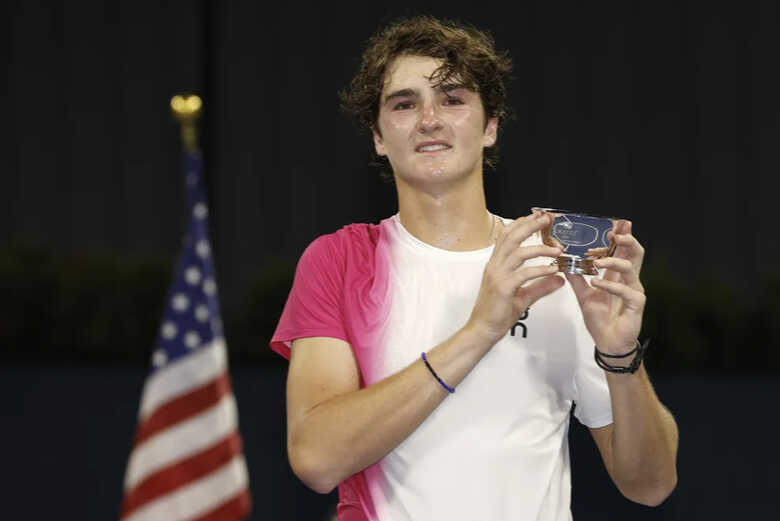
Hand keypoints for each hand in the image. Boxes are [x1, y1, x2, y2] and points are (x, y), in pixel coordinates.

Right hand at [467, 213, 564, 342]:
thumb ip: (541, 286)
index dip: (521, 223)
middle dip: (530, 225)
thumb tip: (559, 279)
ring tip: (557, 249)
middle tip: (547, 219)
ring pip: (518, 252)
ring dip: (540, 248)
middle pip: (511, 237)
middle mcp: (495, 266)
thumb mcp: (523, 296)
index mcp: (496, 264)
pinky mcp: (503, 288)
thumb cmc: (497, 313)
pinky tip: (553, 270)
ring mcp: (497, 276)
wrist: (483, 329)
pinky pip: (524, 274)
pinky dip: (540, 270)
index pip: (507, 236)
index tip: (537, 216)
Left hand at [566, 220, 645, 354]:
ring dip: (613, 261)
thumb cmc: (601, 319)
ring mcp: (634, 291)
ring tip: (597, 261)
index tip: (612, 226)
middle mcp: (629, 280)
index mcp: (617, 276)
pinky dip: (610, 285)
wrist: (607, 342)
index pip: (623, 251)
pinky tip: (596, 283)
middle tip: (614, 233)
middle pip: (635, 254)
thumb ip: (576, 279)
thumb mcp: (584, 296)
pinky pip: (626, 290)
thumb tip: (564, 263)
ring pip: (630, 268)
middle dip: (627, 240)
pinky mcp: (636, 304)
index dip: (620, 237)